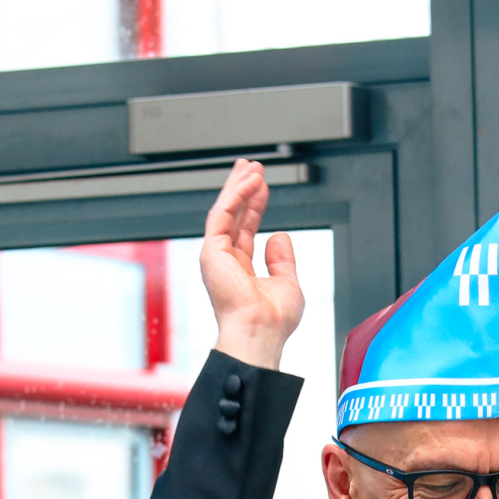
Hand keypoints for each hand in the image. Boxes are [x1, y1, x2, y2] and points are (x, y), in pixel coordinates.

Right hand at [200, 159, 304, 370]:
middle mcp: (225, 262)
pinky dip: (235, 195)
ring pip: (225, 212)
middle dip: (241, 190)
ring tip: (251, 168)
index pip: (245, 229)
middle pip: (232, 216)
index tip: (262, 187)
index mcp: (240, 271)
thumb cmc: (273, 320)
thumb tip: (279, 236)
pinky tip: (249, 181)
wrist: (261, 331)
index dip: (254, 206)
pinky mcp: (211, 251)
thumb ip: (282, 259)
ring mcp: (216, 256)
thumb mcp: (286, 282)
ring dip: (238, 187)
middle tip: (250, 168)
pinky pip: (222, 215)